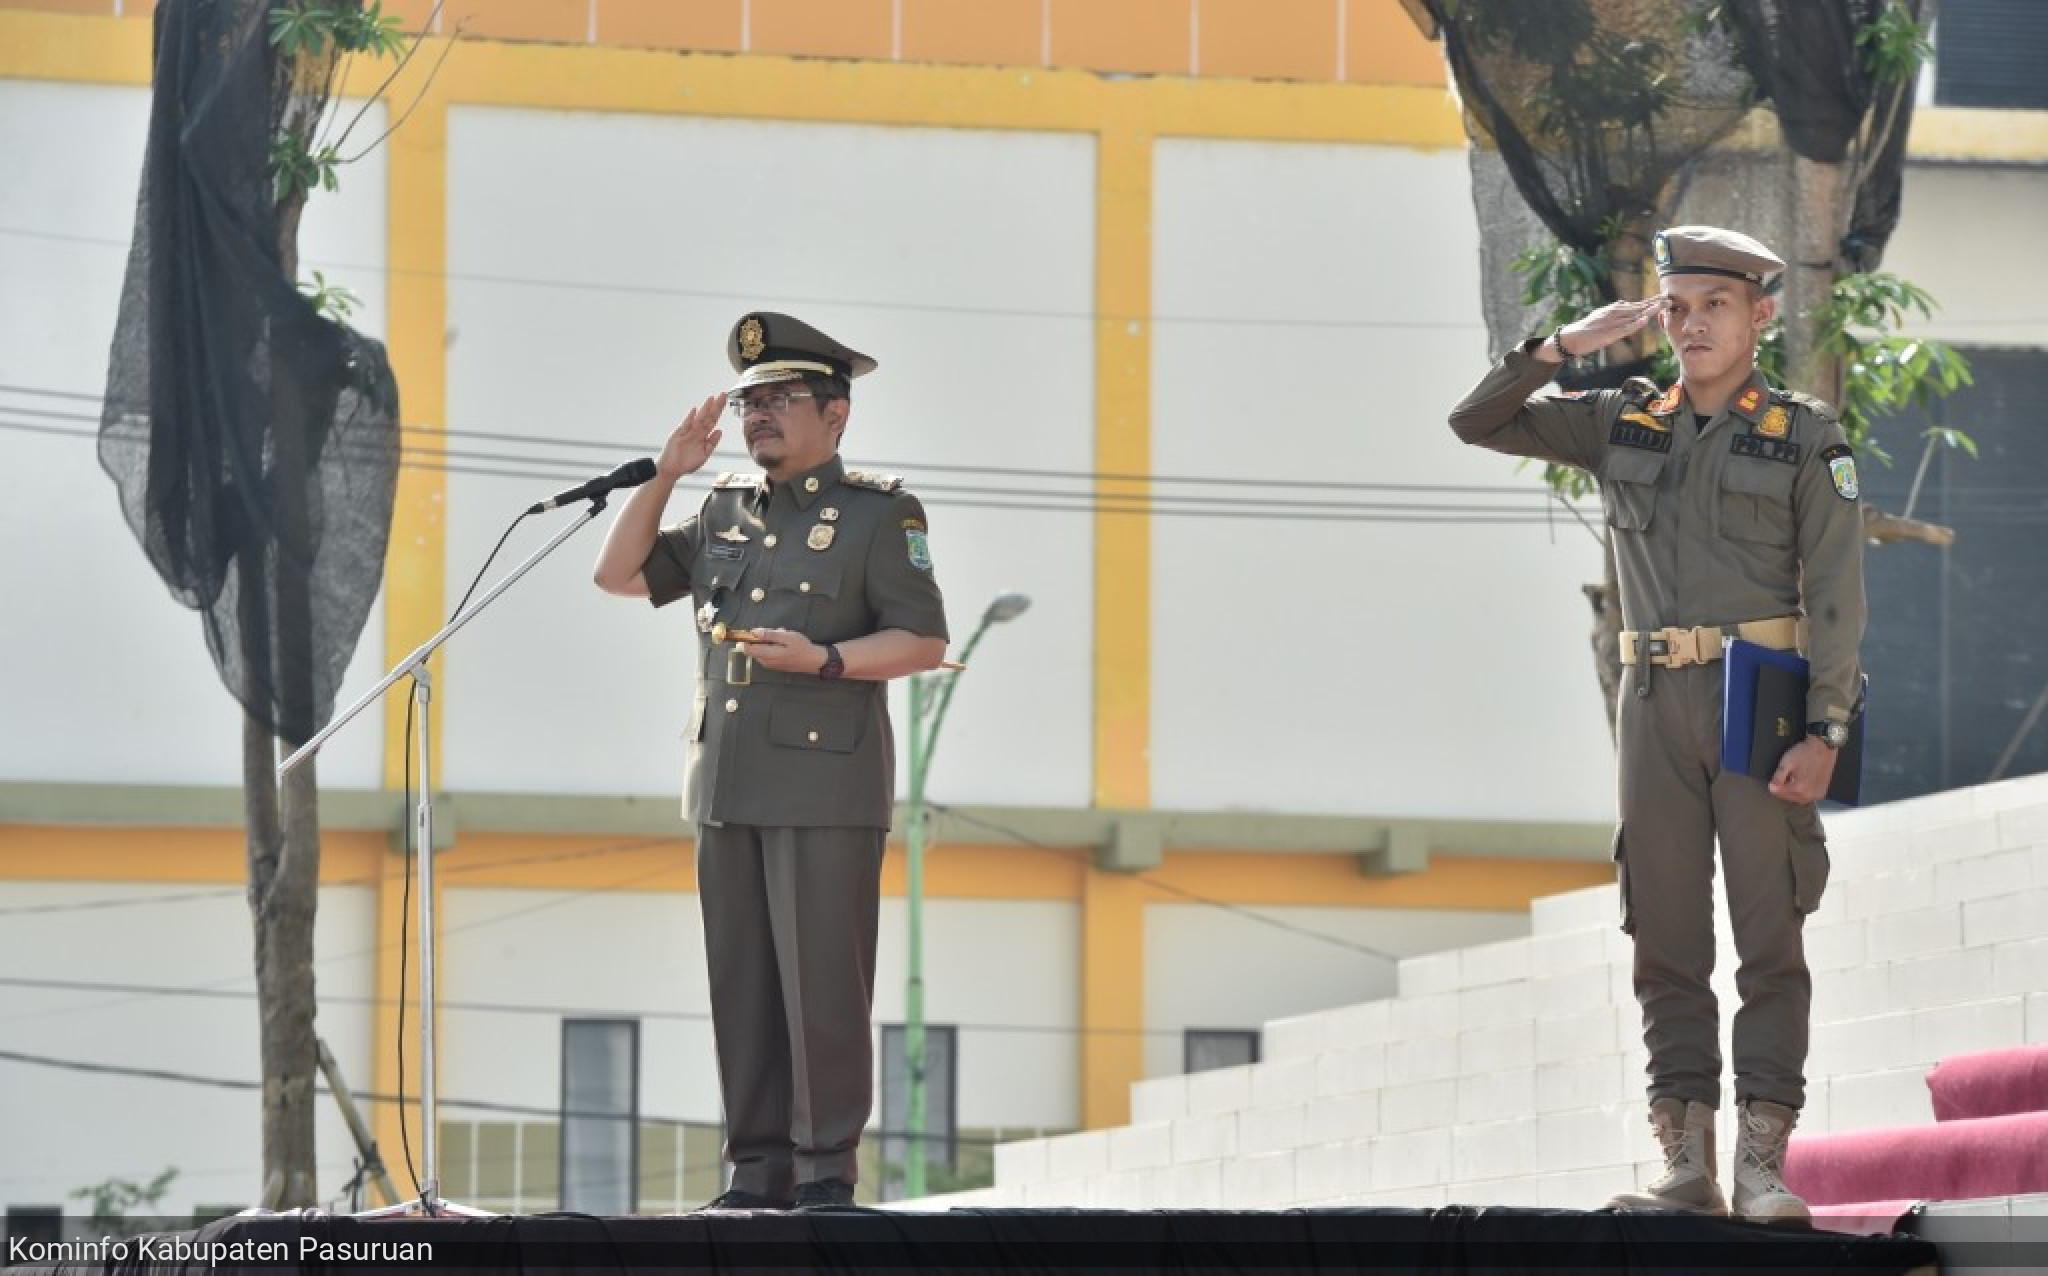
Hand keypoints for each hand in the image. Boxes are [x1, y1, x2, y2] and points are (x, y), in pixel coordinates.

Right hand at [656, 393, 725, 479]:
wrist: (672, 470)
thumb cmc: (687, 463)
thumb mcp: (704, 454)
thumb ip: (712, 443)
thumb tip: (720, 431)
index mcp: (702, 436)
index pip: (713, 420)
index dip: (719, 410)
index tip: (725, 400)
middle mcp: (696, 431)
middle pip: (707, 416)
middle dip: (715, 406)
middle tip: (723, 394)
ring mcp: (687, 432)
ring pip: (698, 419)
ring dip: (705, 409)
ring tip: (711, 399)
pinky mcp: (678, 435)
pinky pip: (685, 426)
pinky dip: (690, 418)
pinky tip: (695, 411)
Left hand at [739, 628, 824, 674]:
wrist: (813, 661)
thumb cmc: (801, 647)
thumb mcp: (787, 637)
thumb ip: (769, 635)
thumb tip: (753, 632)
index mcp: (767, 655)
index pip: (746, 649)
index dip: (745, 639)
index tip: (753, 631)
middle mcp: (765, 662)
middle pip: (753, 649)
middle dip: (760, 638)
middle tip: (775, 632)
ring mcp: (769, 665)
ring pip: (760, 650)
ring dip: (767, 642)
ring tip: (782, 637)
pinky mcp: (774, 665)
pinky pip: (767, 654)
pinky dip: (771, 647)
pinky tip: (783, 643)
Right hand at [1546, 296, 1670, 362]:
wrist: (1569, 338)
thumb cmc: (1585, 330)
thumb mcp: (1600, 316)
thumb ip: (1613, 310)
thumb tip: (1623, 303)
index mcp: (1612, 310)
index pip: (1635, 304)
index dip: (1650, 301)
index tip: (1663, 297)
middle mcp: (1612, 313)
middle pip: (1637, 307)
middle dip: (1654, 303)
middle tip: (1669, 299)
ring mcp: (1610, 323)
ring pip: (1632, 315)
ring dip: (1648, 310)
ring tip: (1662, 306)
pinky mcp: (1606, 334)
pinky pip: (1623, 329)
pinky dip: (1633, 324)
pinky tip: (1643, 321)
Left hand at [1768, 737, 1839, 805]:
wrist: (1823, 748)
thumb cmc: (1806, 753)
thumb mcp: (1787, 763)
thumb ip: (1778, 777)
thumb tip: (1771, 788)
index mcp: (1800, 788)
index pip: (1779, 794)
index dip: (1775, 785)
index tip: (1777, 777)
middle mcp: (1810, 795)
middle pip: (1789, 798)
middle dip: (1784, 789)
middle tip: (1786, 776)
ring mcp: (1817, 795)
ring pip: (1797, 799)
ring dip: (1792, 792)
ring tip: (1794, 777)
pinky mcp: (1821, 792)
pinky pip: (1807, 797)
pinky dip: (1801, 792)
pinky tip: (1802, 781)